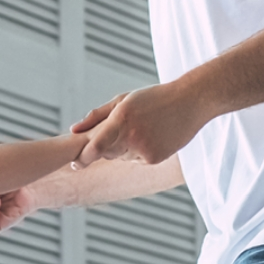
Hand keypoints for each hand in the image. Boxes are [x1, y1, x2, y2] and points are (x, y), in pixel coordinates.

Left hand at [69, 84, 209, 168]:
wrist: (190, 102)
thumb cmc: (153, 98)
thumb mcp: (123, 100)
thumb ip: (96, 116)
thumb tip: (73, 130)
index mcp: (122, 118)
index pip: (96, 146)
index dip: (83, 159)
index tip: (74, 165)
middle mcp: (132, 136)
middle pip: (107, 152)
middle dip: (106, 146)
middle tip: (122, 129)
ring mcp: (145, 149)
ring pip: (122, 157)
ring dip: (124, 148)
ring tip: (143, 128)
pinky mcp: (155, 159)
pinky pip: (136, 161)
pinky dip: (139, 152)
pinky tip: (152, 136)